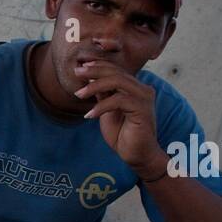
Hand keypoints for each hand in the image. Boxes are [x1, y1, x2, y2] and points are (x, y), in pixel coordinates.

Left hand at [73, 60, 164, 176]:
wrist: (136, 155)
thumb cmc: (122, 134)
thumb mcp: (107, 111)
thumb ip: (103, 94)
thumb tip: (89, 77)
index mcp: (134, 88)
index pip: (116, 70)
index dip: (98, 65)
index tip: (80, 67)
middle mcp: (142, 89)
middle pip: (116, 72)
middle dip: (94, 70)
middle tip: (77, 72)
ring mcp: (144, 98)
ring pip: (118, 81)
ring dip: (95, 86)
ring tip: (79, 94)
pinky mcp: (143, 109)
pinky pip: (119, 100)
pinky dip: (101, 106)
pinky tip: (89, 115)